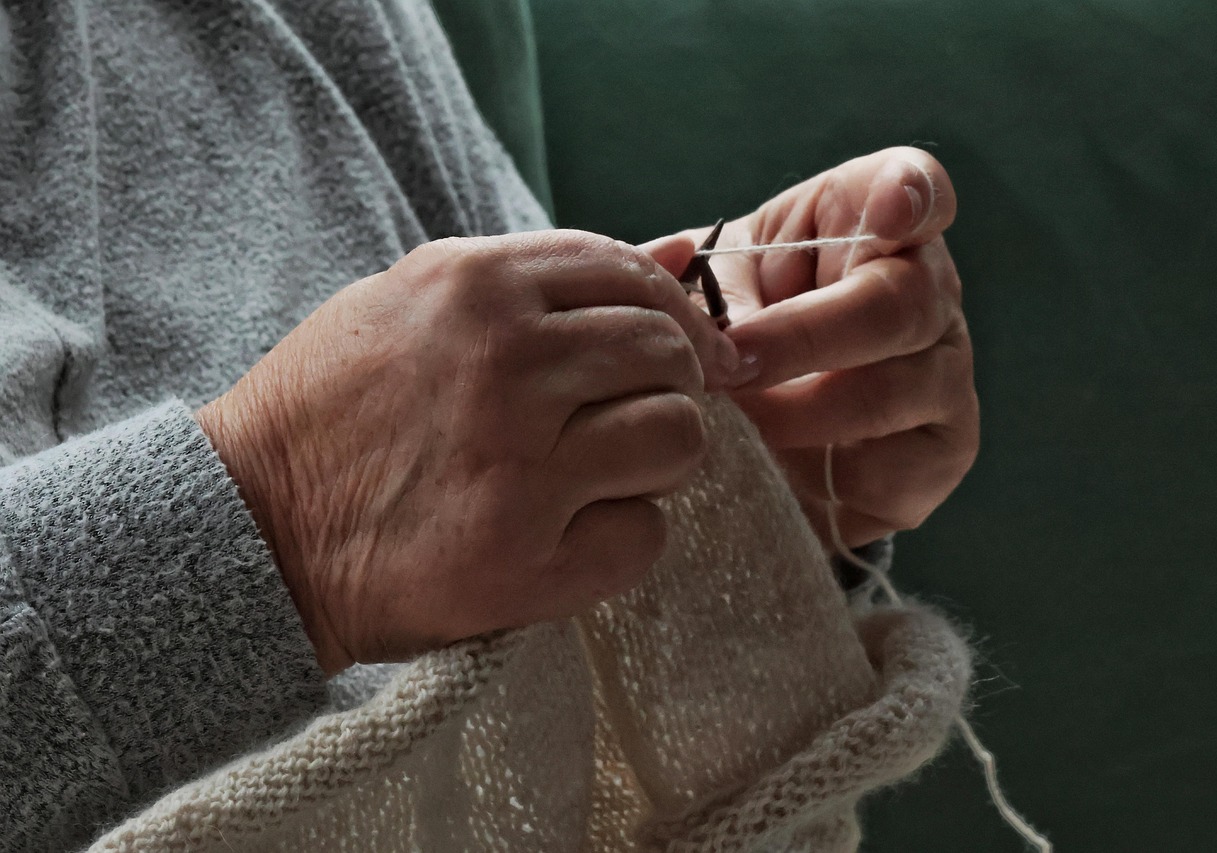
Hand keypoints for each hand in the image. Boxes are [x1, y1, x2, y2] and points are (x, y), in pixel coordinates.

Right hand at [196, 230, 736, 674]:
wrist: (248, 530)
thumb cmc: (334, 410)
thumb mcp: (412, 303)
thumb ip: (543, 280)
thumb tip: (685, 250)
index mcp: (475, 288)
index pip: (631, 274)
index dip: (673, 314)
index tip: (684, 351)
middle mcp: (506, 366)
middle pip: (667, 354)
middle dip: (673, 385)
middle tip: (636, 418)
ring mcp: (519, 468)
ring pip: (677, 438)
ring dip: (656, 460)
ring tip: (602, 476)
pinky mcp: (526, 564)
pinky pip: (646, 536)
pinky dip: (622, 536)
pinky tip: (571, 535)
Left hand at [680, 147, 978, 548]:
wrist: (768, 423)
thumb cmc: (741, 324)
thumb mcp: (709, 285)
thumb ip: (691, 283)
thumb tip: (692, 326)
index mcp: (875, 226)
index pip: (919, 190)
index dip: (910, 194)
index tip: (889, 207)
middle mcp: (930, 291)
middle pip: (897, 306)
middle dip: (800, 339)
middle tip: (730, 367)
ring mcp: (946, 373)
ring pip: (887, 394)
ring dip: (795, 417)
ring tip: (734, 427)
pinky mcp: (942, 452)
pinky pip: (888, 470)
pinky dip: (818, 475)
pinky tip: (777, 469)